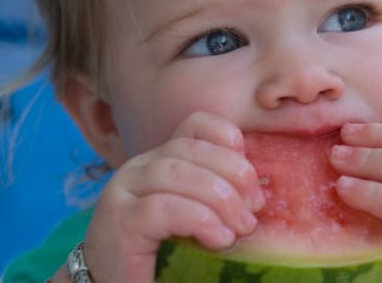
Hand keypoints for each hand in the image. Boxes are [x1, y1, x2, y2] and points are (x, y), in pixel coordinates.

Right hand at [80, 112, 265, 282]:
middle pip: (192, 150)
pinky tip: (217, 239)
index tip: (251, 179)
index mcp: (160, 161)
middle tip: (253, 212)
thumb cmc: (162, 257)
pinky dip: (199, 220)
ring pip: (178, 173)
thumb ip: (217, 197)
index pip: (196, 125)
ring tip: (239, 230)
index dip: (229, 140)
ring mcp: (123, 192)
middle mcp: (139, 168)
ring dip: (220, 200)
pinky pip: (162, 208)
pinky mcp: (119, 222)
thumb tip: (262, 194)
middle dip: (234, 176)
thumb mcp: (195, 217)